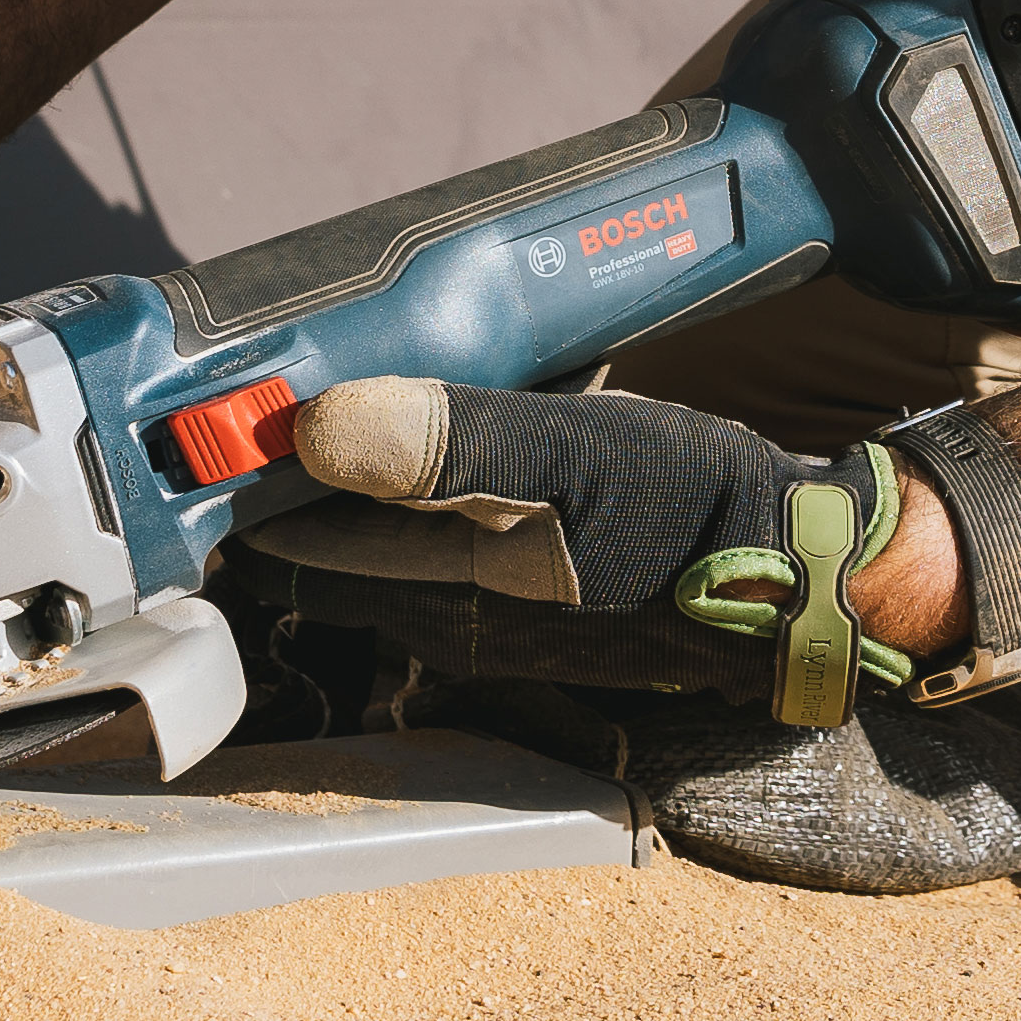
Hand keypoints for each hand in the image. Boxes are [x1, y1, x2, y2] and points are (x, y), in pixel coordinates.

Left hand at [246, 380, 933, 724]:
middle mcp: (454, 614)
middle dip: (288, 485)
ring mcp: (497, 608)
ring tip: (324, 410)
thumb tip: (316, 426)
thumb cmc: (695, 514)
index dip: (249, 484)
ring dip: (349, 488)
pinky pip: (440, 538)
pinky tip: (432, 440)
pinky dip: (412, 495)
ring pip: (383, 544)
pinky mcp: (538, 589)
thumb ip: (447, 441)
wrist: (812, 571)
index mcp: (445, 590)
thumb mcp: (571, 458)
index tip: (208, 423)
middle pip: (332, 548)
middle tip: (247, 406)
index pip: (300, 544)